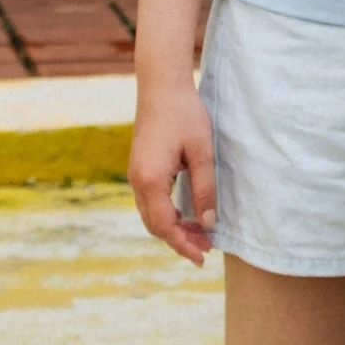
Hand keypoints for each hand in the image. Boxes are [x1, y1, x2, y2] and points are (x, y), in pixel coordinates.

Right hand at [130, 81, 215, 264]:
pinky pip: (150, 202)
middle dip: (179, 240)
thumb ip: (205, 188)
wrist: (162, 87)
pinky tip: (186, 215)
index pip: (165, 225)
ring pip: (151, 214)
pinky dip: (167, 214)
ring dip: (173, 228)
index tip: (202, 257)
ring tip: (200, 236)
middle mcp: (137, 181)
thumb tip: (208, 222)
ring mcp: (135, 175)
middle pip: (155, 224)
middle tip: (206, 249)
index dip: (183, 244)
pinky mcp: (140, 168)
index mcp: (150, 180)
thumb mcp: (202, 152)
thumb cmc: (185, 115)